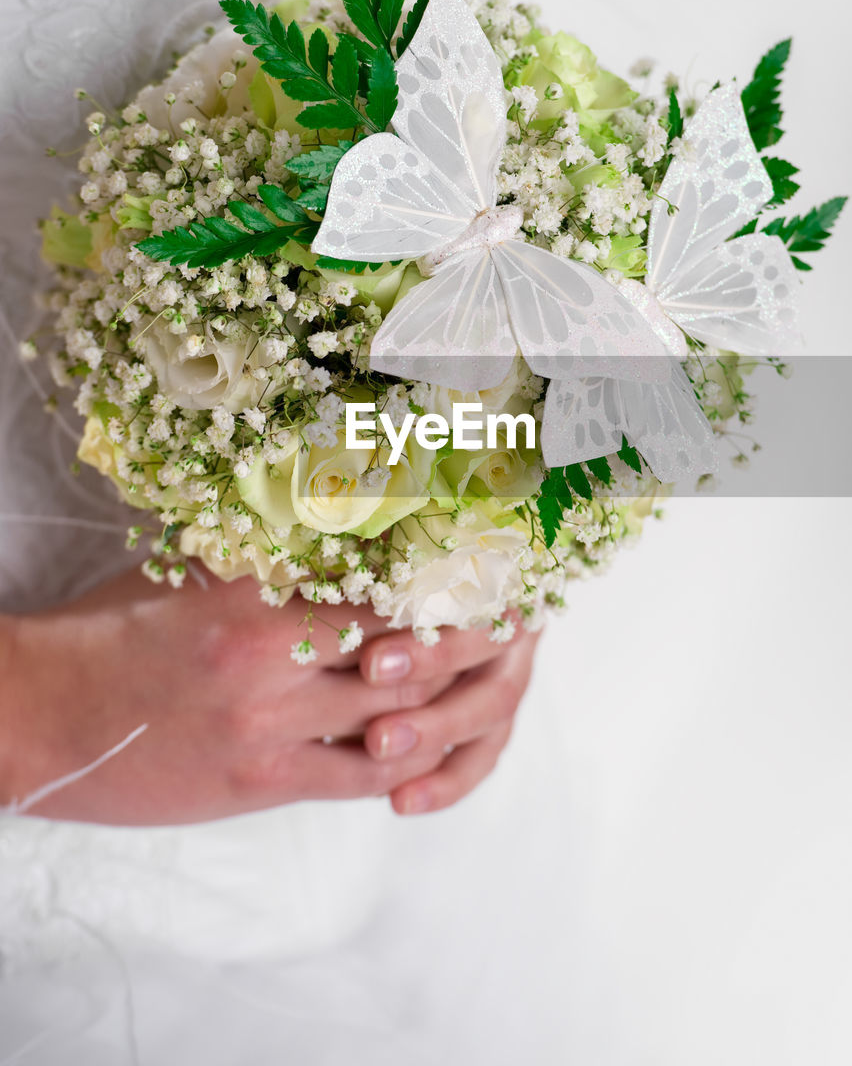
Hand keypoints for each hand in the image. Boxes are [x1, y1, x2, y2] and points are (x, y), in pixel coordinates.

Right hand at [0, 569, 537, 824]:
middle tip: (519, 617)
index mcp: (258, 592)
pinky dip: (404, 763)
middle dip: (472, 631)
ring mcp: (273, 726)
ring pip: (397, 713)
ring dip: (453, 697)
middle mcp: (275, 657)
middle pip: (407, 645)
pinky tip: (427, 750)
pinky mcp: (263, 784)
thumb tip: (326, 516)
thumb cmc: (107, 632)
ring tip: (493, 676)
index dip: (446, 572)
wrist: (42, 716)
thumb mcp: (185, 572)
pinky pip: (359, 776)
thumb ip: (260, 550)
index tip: (487, 559)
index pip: (378, 578)